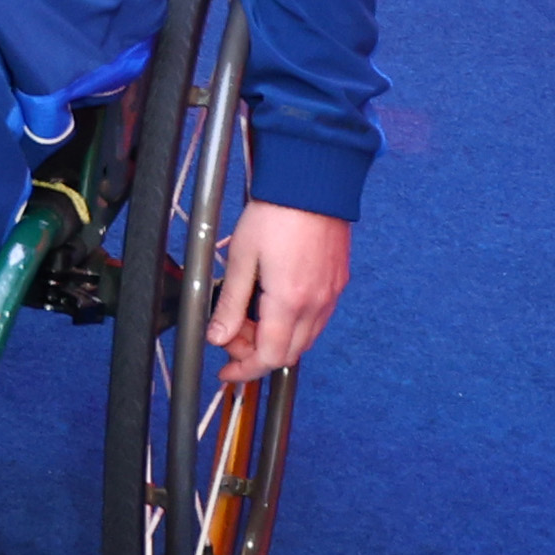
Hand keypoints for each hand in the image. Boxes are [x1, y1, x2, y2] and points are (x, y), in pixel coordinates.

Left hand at [207, 199, 351, 379]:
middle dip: (255, 352)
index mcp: (290, 302)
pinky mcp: (337, 282)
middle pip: (288, 353)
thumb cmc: (276, 213)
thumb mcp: (241, 258)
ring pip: (304, 338)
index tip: (226, 371)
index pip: (269, 357)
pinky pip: (317, 319)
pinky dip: (293, 324)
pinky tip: (272, 305)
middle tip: (230, 334)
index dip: (244, 370)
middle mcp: (317, 304)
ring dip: (275, 338)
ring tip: (247, 316)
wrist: (313, 183)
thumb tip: (217, 336)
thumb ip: (229, 302)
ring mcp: (331, 294)